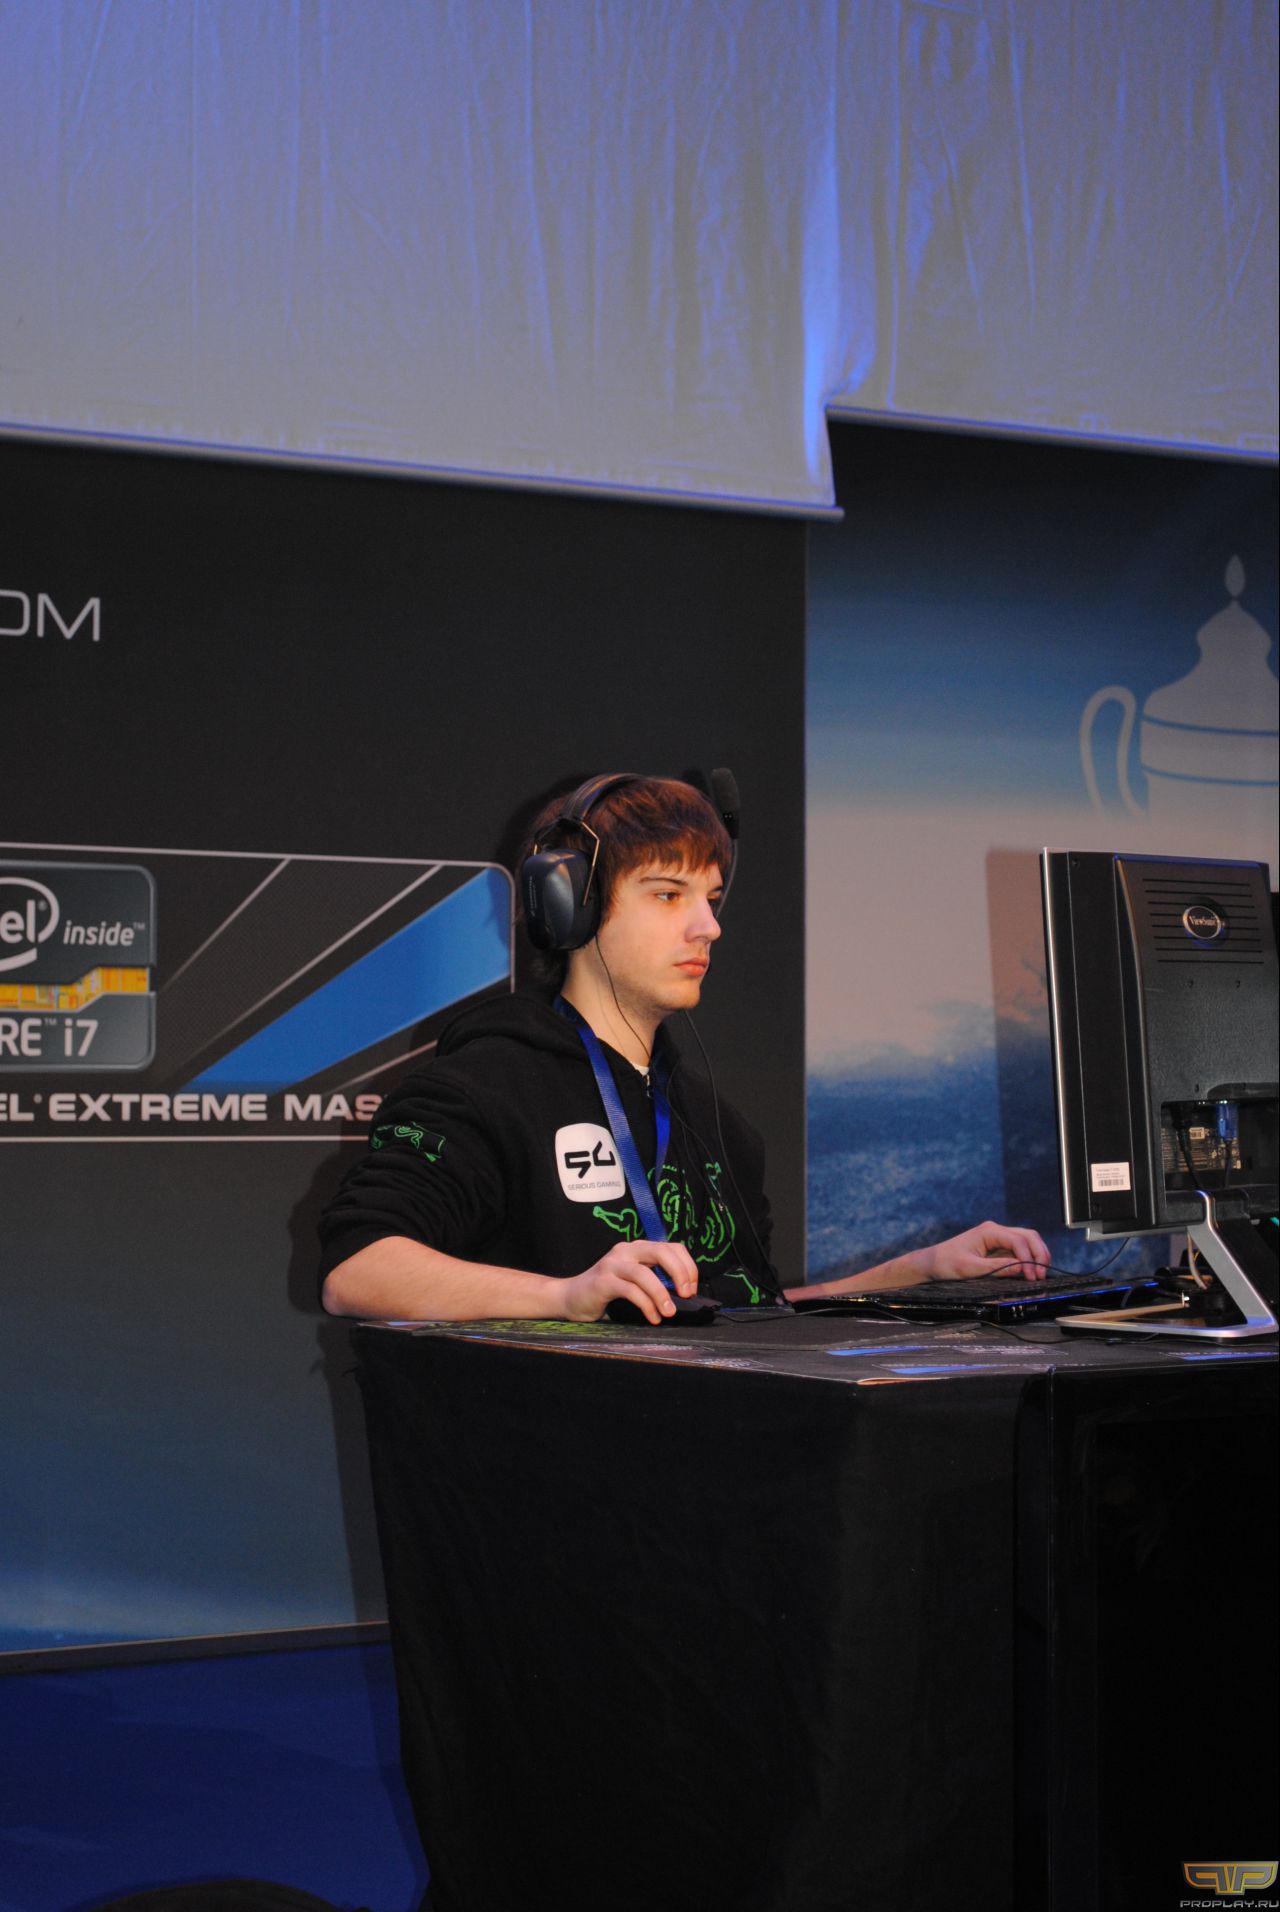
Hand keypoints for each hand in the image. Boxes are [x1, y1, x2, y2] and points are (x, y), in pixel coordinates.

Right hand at [559, 1240, 700, 1324]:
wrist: (570, 1297)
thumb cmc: (606, 1291)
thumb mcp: (635, 1281)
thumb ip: (655, 1280)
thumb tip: (684, 1294)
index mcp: (638, 1249)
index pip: (671, 1247)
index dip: (688, 1266)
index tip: (692, 1289)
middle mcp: (626, 1250)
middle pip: (661, 1252)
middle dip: (680, 1273)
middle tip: (687, 1295)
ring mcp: (613, 1264)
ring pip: (645, 1273)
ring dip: (661, 1294)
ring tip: (669, 1312)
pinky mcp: (603, 1281)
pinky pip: (630, 1290)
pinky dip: (646, 1305)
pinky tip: (652, 1317)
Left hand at [913, 1220, 1050, 1282]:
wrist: (934, 1263)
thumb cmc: (947, 1263)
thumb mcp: (970, 1268)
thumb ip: (996, 1268)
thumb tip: (1022, 1268)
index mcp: (989, 1231)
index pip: (1018, 1240)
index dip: (1029, 1258)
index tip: (1032, 1276)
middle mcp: (996, 1231)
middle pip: (1028, 1236)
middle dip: (1039, 1253)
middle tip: (1042, 1274)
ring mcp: (999, 1238)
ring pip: (1027, 1240)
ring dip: (1037, 1254)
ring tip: (1041, 1274)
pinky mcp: (999, 1248)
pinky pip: (1020, 1249)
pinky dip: (1030, 1258)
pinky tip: (1032, 1271)